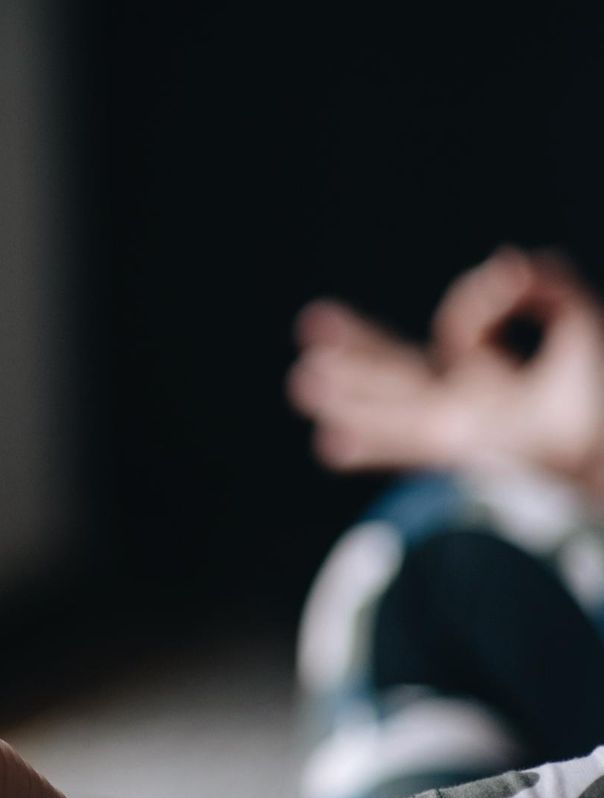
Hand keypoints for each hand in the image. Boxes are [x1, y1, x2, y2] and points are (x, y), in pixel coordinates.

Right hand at [288, 248, 603, 491]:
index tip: (513, 277)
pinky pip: (413, 443)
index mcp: (485, 381)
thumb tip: (511, 261)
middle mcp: (460, 409)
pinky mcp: (467, 455)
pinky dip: (373, 444)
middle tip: (311, 323)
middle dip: (356, 351)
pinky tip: (330, 444)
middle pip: (396, 374)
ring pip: (394, 407)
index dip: (480, 299)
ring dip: (349, 396)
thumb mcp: (582, 328)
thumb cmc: (602, 402)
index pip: (456, 330)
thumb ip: (548, 290)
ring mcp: (457, 434)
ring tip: (303, 381)